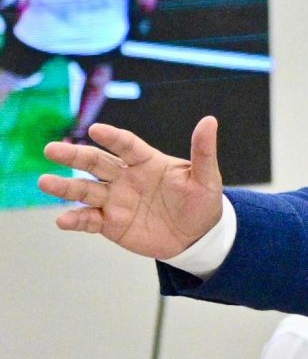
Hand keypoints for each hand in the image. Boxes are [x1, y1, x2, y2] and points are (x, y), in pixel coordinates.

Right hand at [39, 116, 224, 257]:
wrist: (197, 236)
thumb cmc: (201, 201)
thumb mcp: (207, 178)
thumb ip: (204, 152)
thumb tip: (210, 121)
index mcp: (146, 161)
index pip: (126, 145)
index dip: (112, 137)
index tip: (96, 130)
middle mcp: (124, 177)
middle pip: (95, 163)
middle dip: (73, 156)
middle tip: (51, 149)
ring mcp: (114, 200)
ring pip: (84, 190)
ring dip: (64, 187)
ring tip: (45, 182)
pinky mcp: (110, 223)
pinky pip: (88, 220)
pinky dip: (75, 220)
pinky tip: (62, 221)